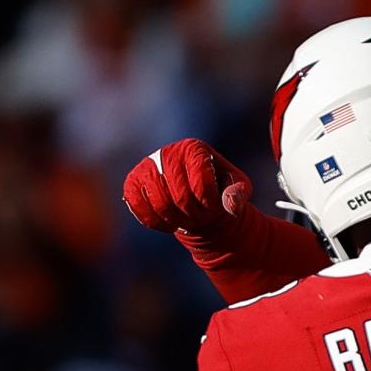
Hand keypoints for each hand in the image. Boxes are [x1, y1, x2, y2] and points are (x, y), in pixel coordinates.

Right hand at [123, 139, 251, 235]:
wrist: (193, 193)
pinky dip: (154, 220)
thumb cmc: (217, 188)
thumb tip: (231, 206)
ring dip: (175, 219)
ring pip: (158, 202)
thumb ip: (238, 194)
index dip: (208, 202)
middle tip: (200, 217)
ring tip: (185, 218)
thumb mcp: (238, 187)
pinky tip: (167, 221)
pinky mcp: (132, 181)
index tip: (212, 205)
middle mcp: (168, 152)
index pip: (201, 182)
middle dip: (193, 214)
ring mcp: (147, 166)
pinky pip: (137, 204)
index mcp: (194, 149)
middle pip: (179, 195)